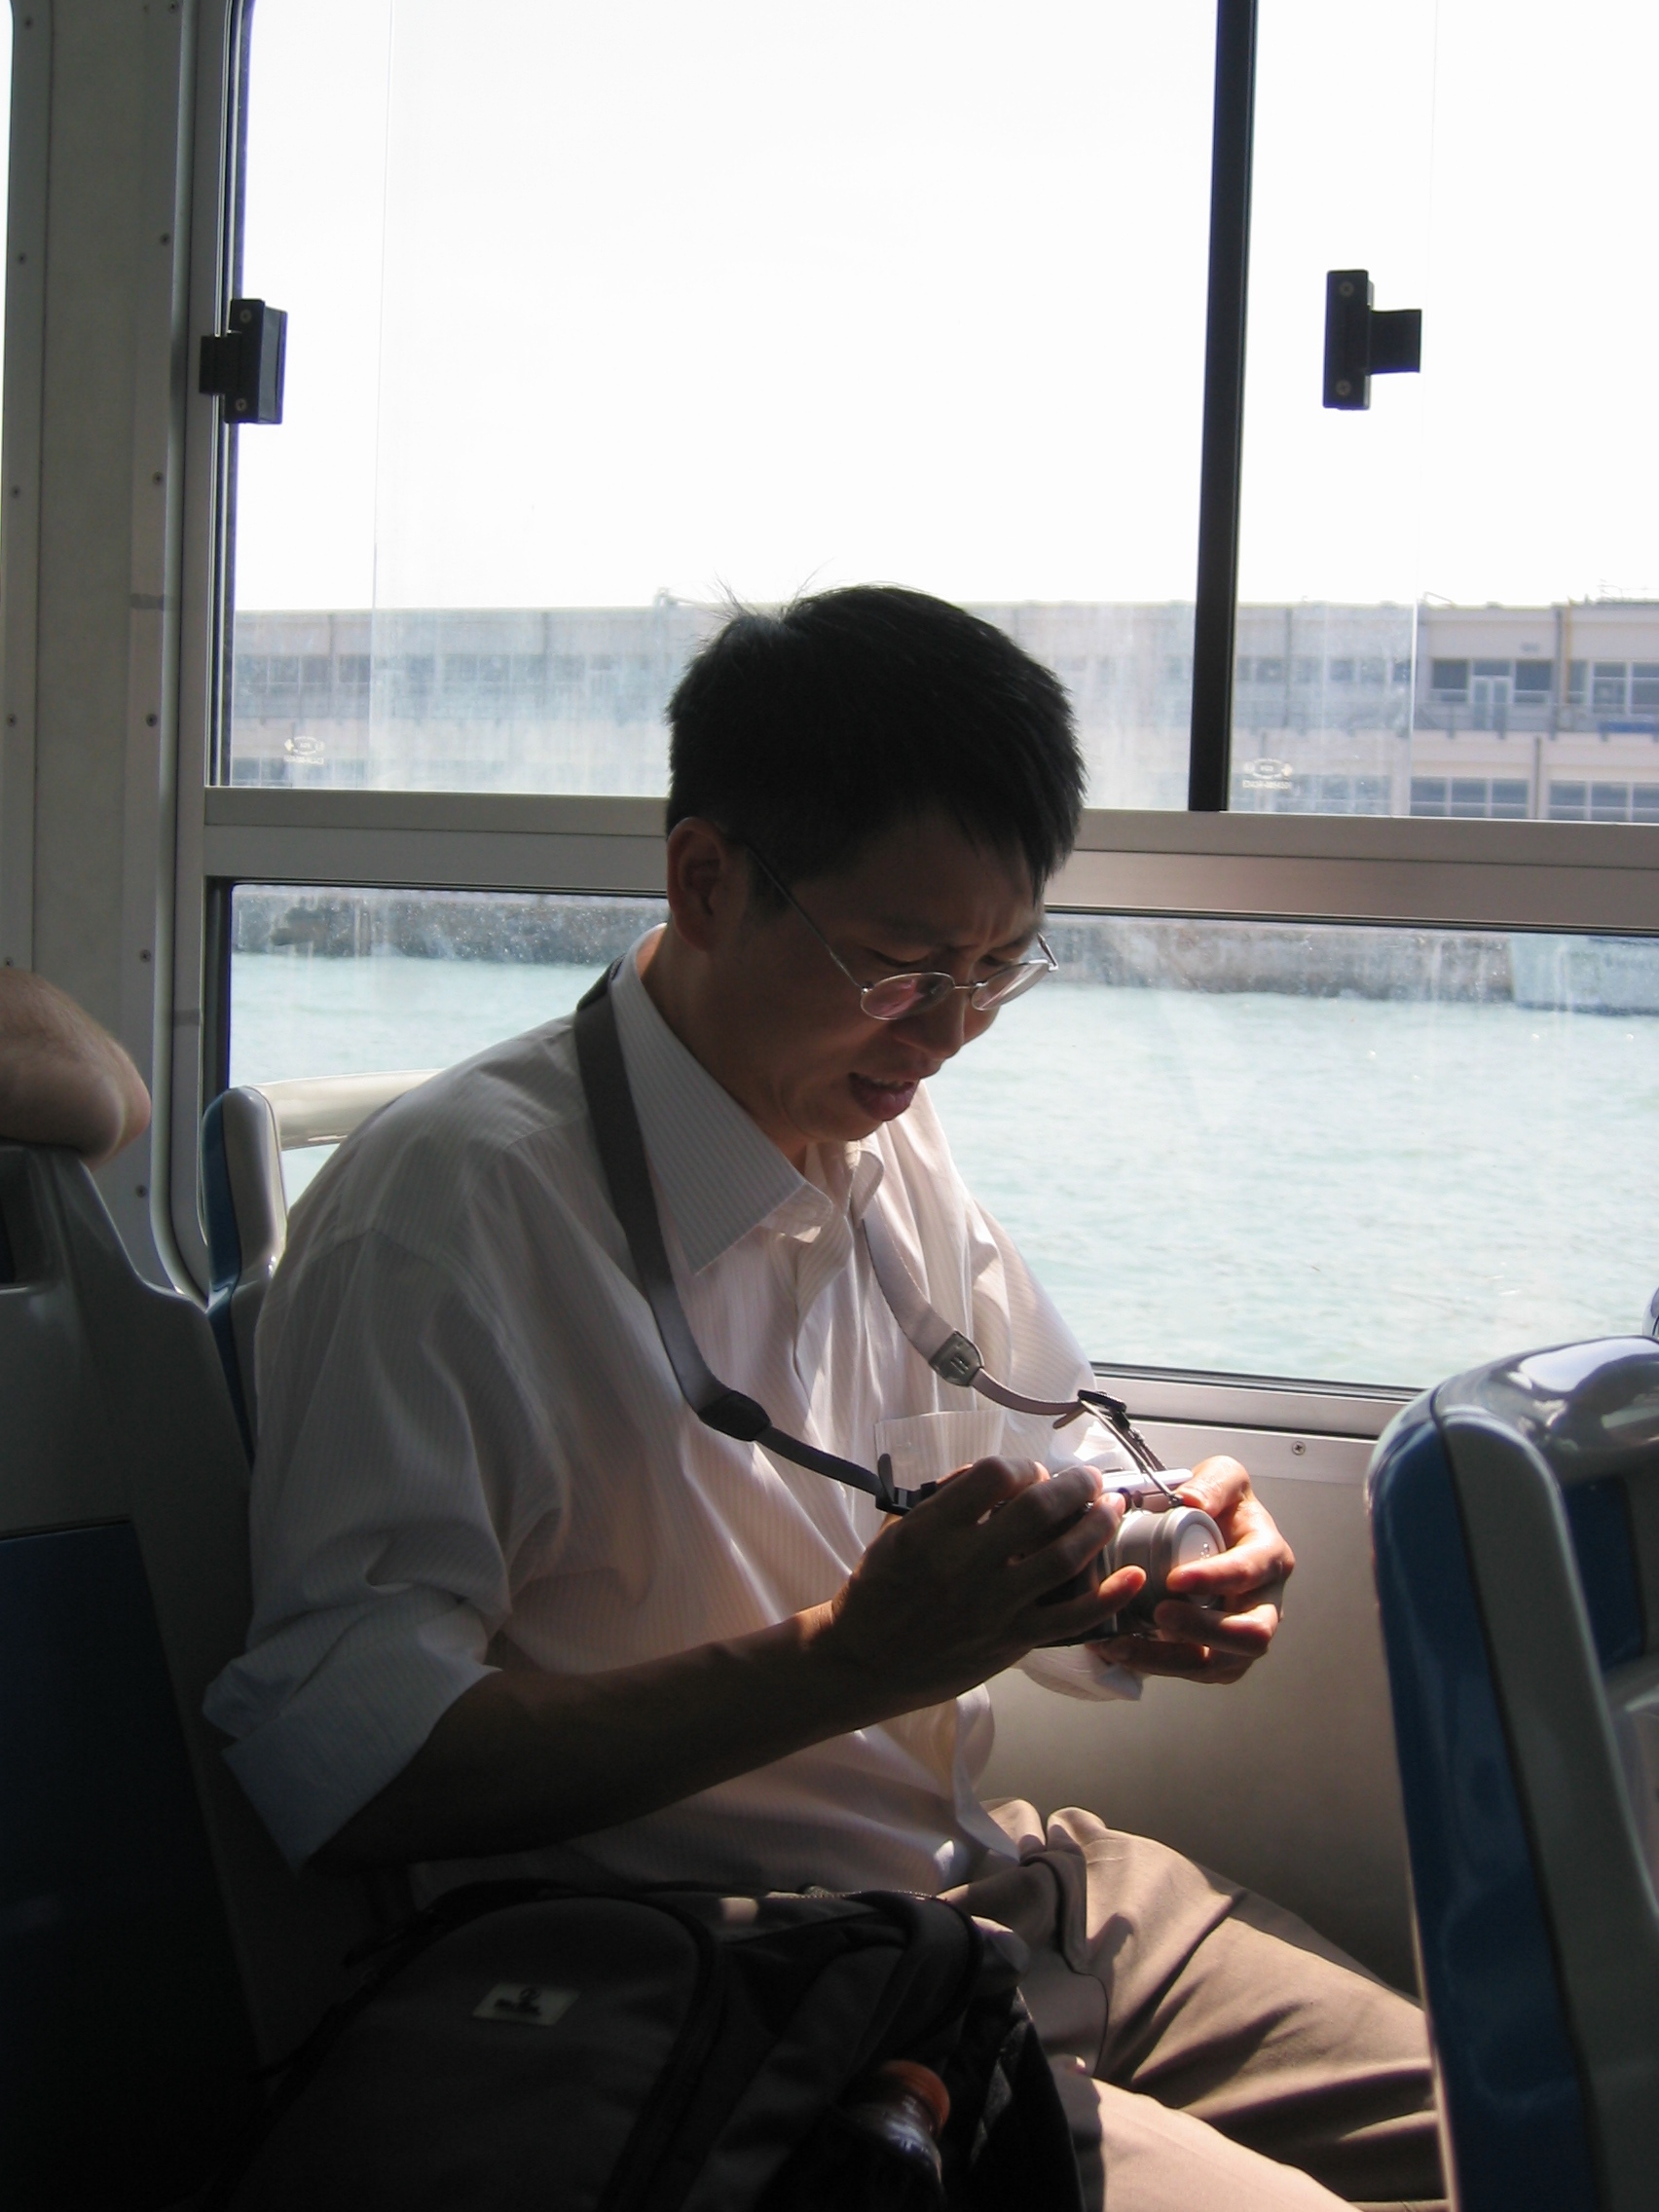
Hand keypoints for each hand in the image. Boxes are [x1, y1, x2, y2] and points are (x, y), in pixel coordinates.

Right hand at [819, 1457, 1145, 1710]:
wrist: (864, 1663)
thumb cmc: (877, 1592)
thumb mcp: (896, 1533)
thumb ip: (943, 1503)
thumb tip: (993, 1478)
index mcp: (930, 1531)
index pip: (993, 1476)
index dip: (1023, 1465)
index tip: (1031, 1472)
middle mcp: (964, 1566)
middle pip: (1038, 1510)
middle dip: (1075, 1485)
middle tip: (1089, 1479)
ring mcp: (992, 1607)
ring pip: (1063, 1558)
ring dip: (1098, 1526)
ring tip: (1113, 1508)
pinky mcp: (1010, 1642)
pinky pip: (1070, 1618)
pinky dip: (1107, 1596)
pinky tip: (1132, 1576)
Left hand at [1089, 1455, 1292, 1686]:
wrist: (1208, 1531)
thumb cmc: (1220, 1506)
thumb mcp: (1224, 1476)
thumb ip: (1214, 1481)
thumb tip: (1192, 1499)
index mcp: (1270, 1557)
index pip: (1251, 1573)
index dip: (1216, 1579)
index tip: (1174, 1578)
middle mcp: (1265, 1603)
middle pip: (1252, 1635)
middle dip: (1204, 1630)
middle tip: (1159, 1613)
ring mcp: (1242, 1635)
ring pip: (1220, 1665)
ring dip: (1170, 1659)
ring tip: (1123, 1644)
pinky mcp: (1218, 1656)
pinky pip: (1192, 1671)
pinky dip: (1154, 1665)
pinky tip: (1119, 1649)